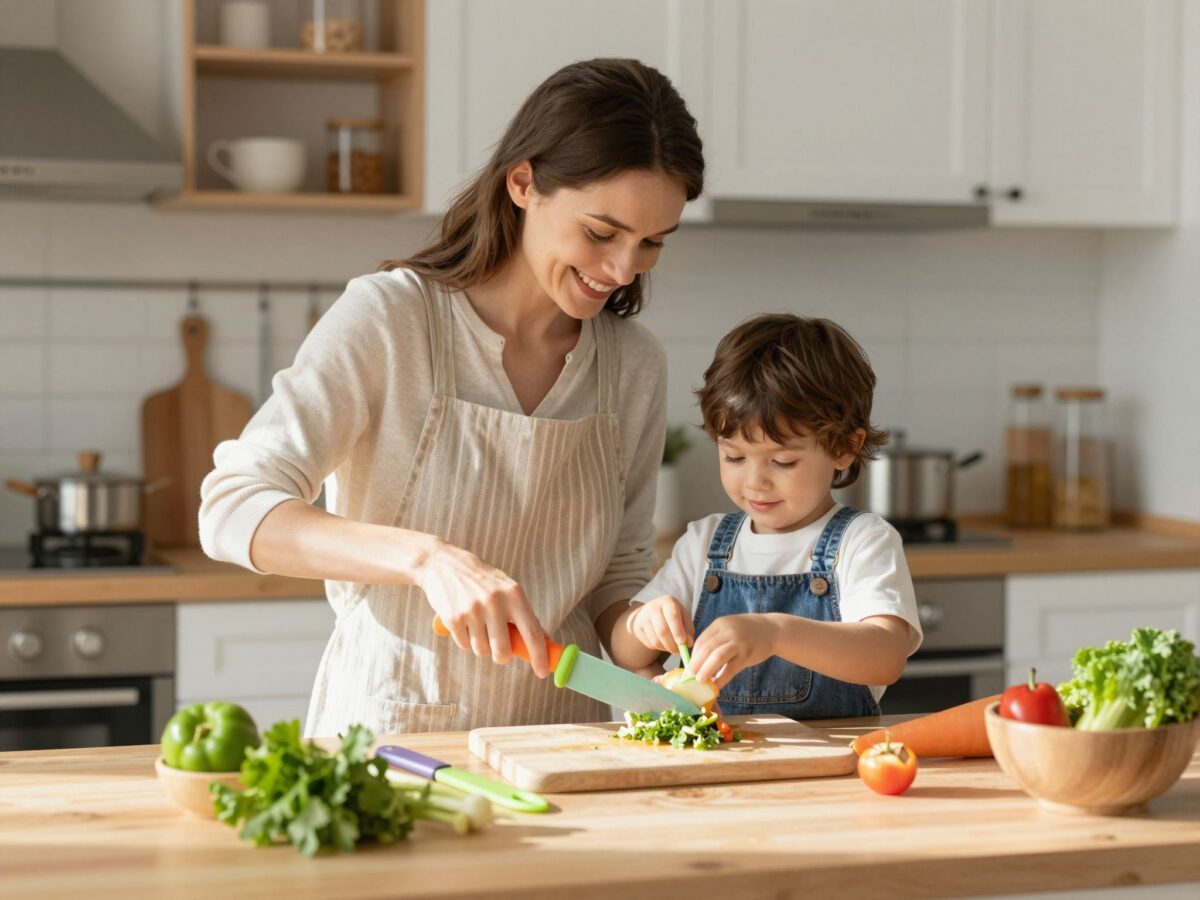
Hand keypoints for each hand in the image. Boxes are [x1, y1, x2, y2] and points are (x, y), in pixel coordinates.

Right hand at [414, 539, 550, 677]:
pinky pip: (464, 645)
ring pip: (482, 651)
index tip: (543, 672)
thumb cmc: (481, 580)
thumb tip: (544, 640)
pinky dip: (465, 640)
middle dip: (501, 657)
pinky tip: (463, 621)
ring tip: (477, 626)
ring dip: (481, 646)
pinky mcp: (453, 618)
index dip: (539, 656)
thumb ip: (523, 614)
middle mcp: (494, 602)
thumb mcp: (507, 588)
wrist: (442, 564)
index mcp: (514, 594)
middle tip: (499, 651)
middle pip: (503, 651)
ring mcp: (472, 611)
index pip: (532, 632)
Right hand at [625, 595, 693, 653]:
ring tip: (672, 647)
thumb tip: (688, 643)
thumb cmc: (672, 615)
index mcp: (668, 602)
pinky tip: (663, 643)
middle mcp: (653, 607)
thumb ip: (688, 630)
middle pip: (662, 630)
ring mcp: (643, 618)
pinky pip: (650, 644)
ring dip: (666, 648)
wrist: (651, 612)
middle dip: (672, 644)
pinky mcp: (638, 628)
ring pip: (656, 640)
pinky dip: (659, 647)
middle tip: (679, 651)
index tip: (683, 642)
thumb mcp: (683, 617)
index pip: (672, 616)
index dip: (678, 630)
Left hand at [690, 614, 779, 687]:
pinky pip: (731, 668)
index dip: (693, 656)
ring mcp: (738, 642)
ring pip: (717, 657)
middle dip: (695, 664)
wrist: (772, 630)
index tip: (689, 668)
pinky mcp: (747, 654)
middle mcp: (728, 631)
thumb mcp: (729, 628)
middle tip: (689, 676)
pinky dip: (722, 678)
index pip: (701, 641)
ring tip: (699, 680)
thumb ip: (715, 640)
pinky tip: (716, 685)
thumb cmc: (746, 631)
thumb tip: (698, 660)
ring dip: (706, 670)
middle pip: (706, 648)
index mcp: (720, 624)